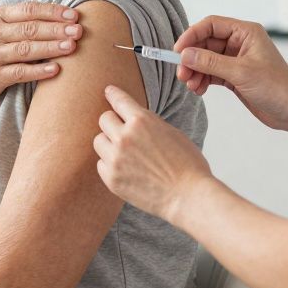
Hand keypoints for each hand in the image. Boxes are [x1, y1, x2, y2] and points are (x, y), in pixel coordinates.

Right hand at [0, 1, 81, 110]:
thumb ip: (18, 22)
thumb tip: (58, 17)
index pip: (28, 10)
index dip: (52, 11)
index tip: (74, 15)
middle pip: (30, 28)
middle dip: (57, 29)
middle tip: (78, 30)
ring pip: (26, 49)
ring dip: (51, 47)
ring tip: (71, 47)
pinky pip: (19, 72)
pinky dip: (38, 71)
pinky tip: (55, 70)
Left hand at [94, 86, 211, 222]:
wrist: (189, 196)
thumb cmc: (187, 165)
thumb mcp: (171, 132)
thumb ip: (148, 124)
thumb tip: (132, 120)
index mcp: (142, 120)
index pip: (118, 100)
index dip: (112, 94)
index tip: (108, 91)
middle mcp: (124, 136)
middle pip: (104, 119)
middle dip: (113, 123)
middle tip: (123, 133)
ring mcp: (115, 158)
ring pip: (98, 141)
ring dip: (108, 144)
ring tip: (125, 154)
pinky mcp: (111, 178)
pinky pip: (100, 164)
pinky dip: (110, 165)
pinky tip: (126, 170)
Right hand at [173, 15, 287, 133]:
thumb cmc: (277, 87)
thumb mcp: (240, 72)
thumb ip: (210, 62)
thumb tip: (185, 54)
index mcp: (245, 33)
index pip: (211, 25)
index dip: (191, 36)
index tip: (178, 51)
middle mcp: (239, 43)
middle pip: (205, 43)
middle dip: (191, 58)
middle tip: (182, 74)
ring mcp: (236, 59)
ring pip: (205, 59)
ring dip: (195, 71)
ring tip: (191, 85)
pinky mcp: (234, 75)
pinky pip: (210, 72)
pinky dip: (202, 80)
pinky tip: (199, 89)